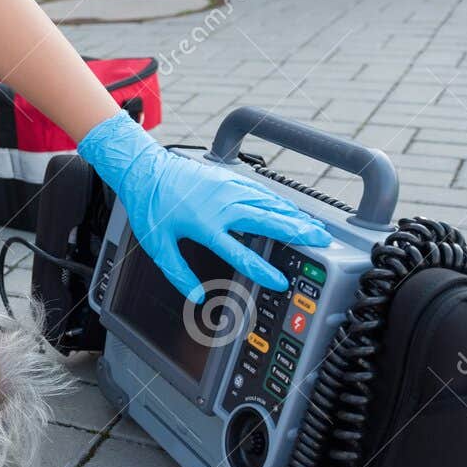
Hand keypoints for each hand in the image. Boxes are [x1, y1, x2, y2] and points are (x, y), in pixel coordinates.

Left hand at [77, 110, 332, 301]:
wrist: (144, 170)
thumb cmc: (150, 206)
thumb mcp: (157, 246)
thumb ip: (178, 273)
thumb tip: (197, 296)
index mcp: (205, 225)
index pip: (241, 253)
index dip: (263, 270)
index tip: (279, 281)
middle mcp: (222, 206)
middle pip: (268, 222)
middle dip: (297, 233)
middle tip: (321, 241)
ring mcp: (227, 189)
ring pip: (268, 204)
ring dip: (292, 216)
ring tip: (313, 227)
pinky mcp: (228, 178)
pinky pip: (259, 190)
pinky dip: (277, 200)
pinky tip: (288, 208)